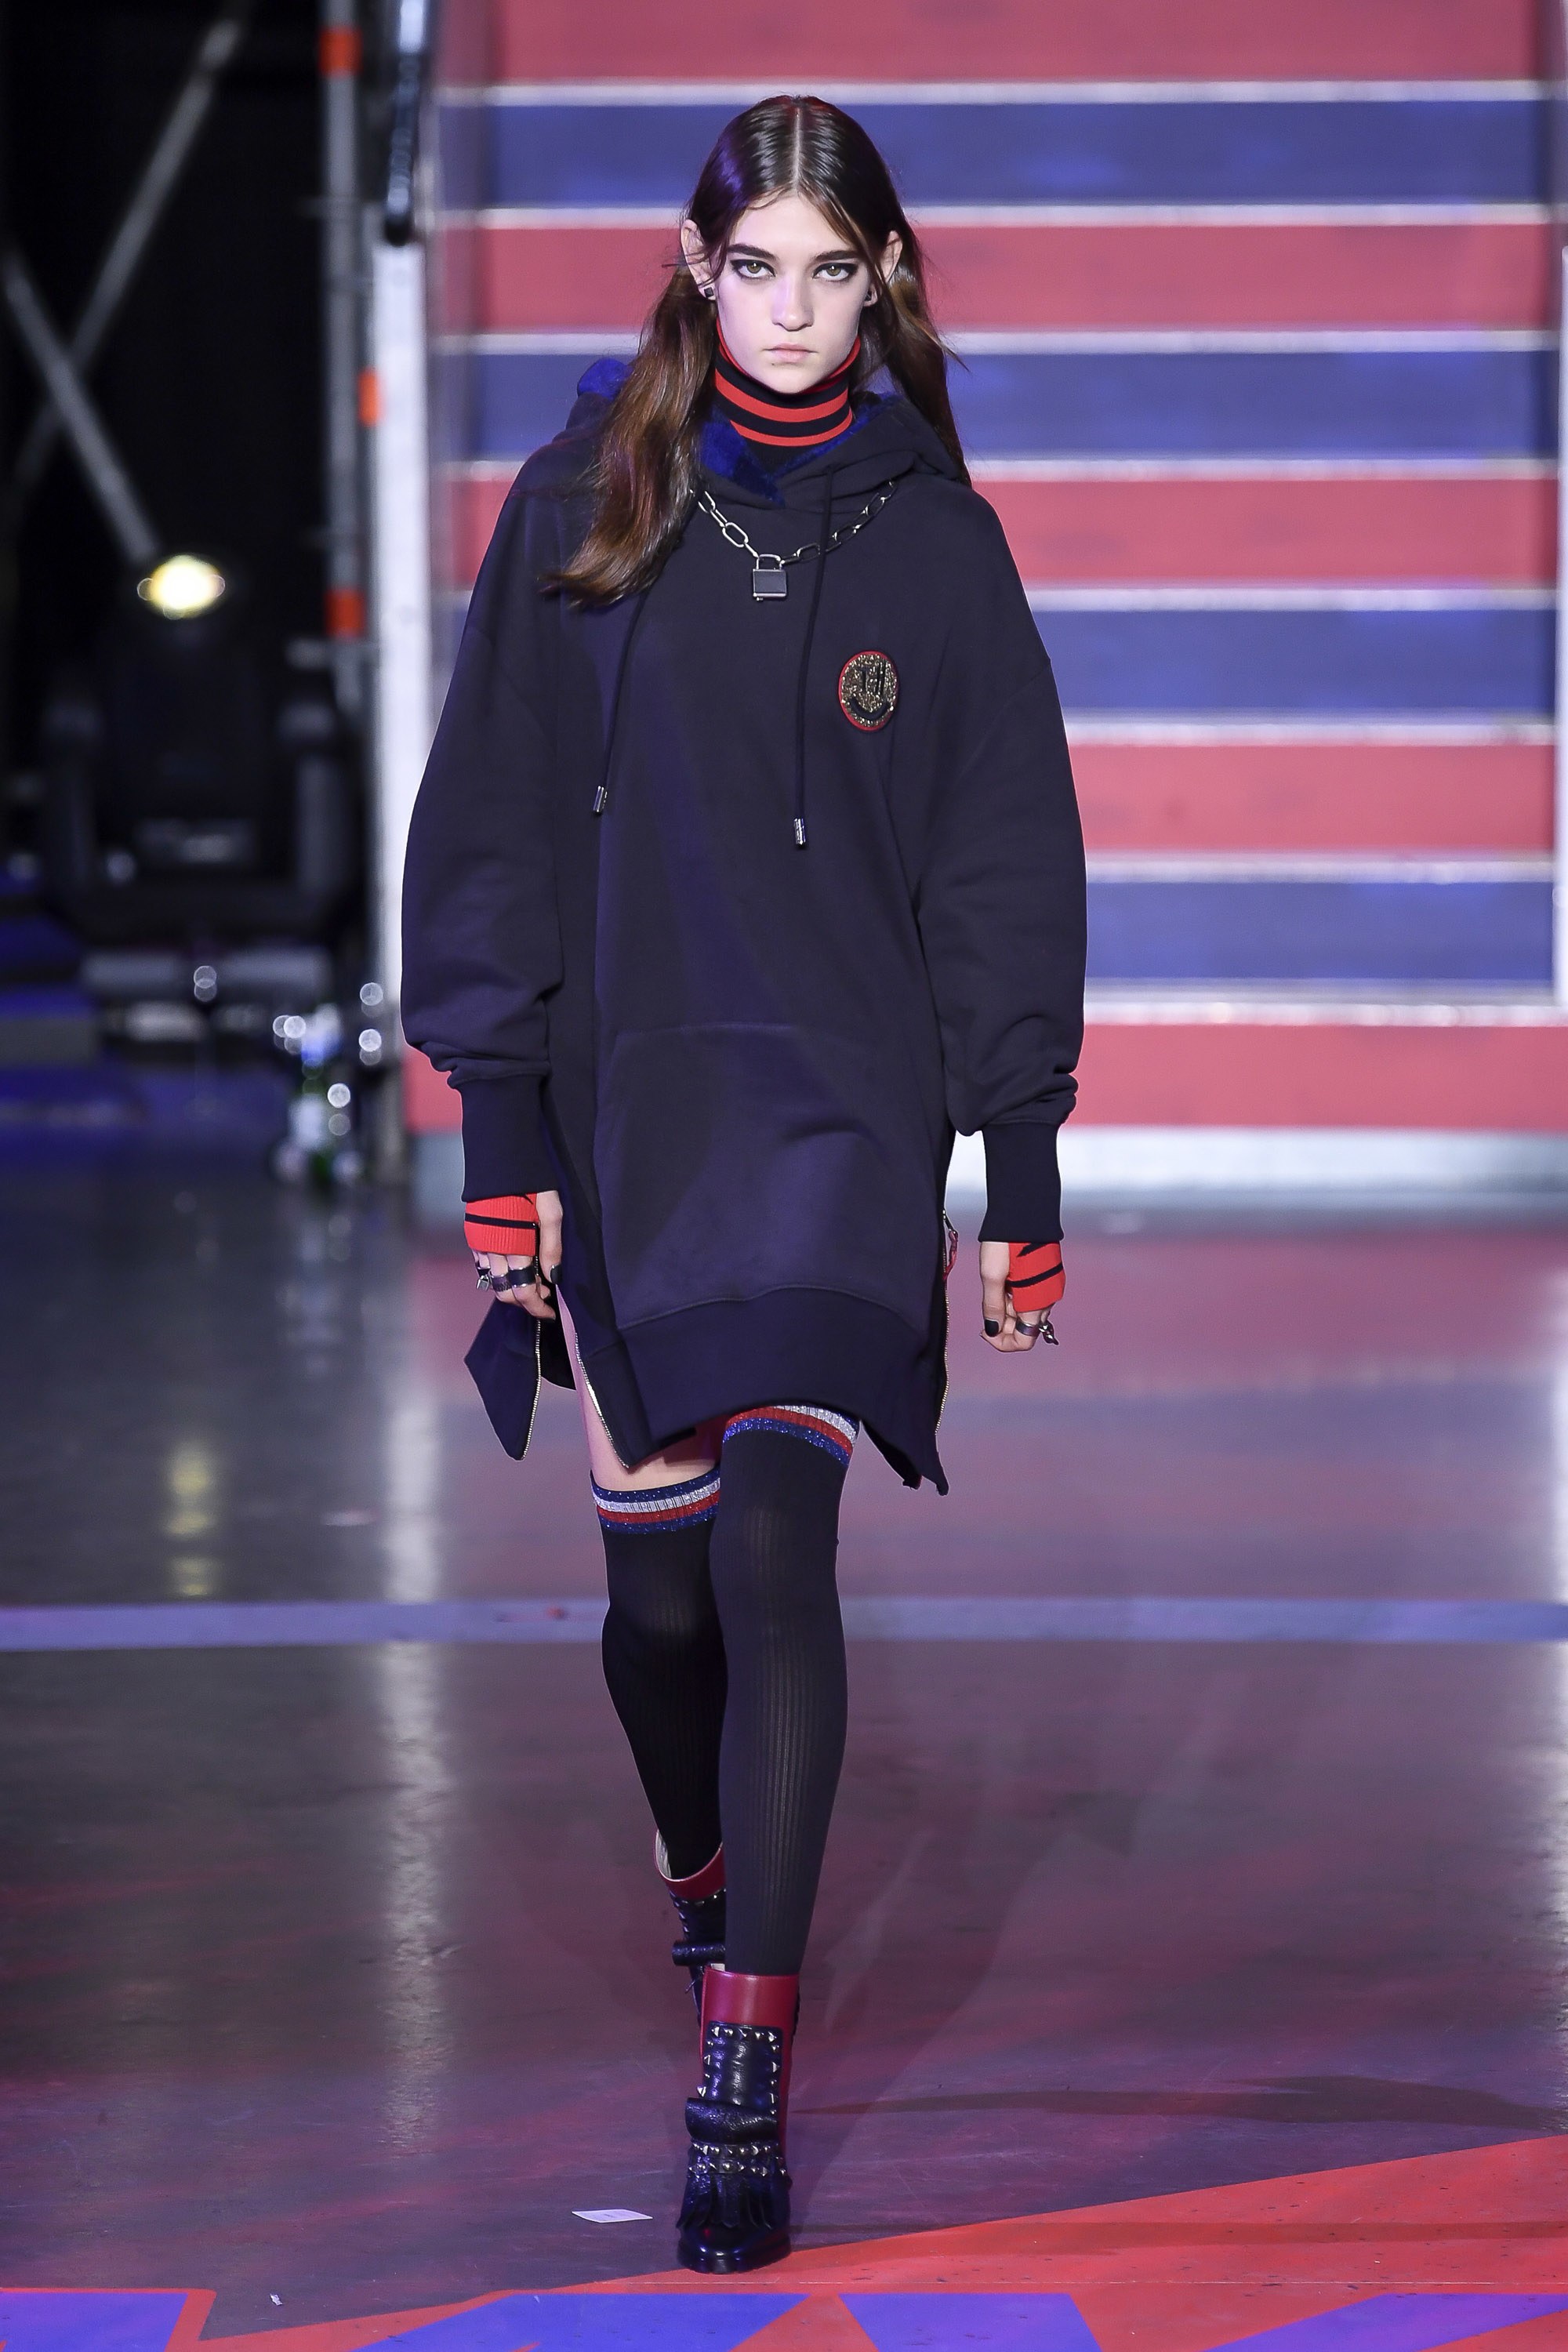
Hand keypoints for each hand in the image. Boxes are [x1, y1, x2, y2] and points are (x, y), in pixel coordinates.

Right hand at [482, 1187, 562, 1316]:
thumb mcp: (552, 1211)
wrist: (500, 1155)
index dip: (537, 1307)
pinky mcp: (474, 1234)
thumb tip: (553, 1278)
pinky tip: (514, 1263)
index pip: (523, 1292)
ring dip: (511, 1286)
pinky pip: (483, 1265)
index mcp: (513, 1245)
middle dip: (525, 1300)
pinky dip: (498, 1272)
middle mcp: (492, 1248)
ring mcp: (480, 1242)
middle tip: (544, 1293)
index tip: (550, 1312)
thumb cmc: (531, 1181)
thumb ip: (552, 1247)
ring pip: (493, 1280)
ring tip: (532, 1278)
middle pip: (505, 1292)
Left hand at [979, 1239, 1043, 1352]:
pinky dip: (1016, 1297)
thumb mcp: (991, 1276)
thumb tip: (992, 1330)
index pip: (1024, 1341)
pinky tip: (1006, 1279)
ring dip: (1009, 1309)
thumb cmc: (1007, 1242)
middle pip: (1024, 1328)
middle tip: (987, 1302)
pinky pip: (1031, 1297)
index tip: (985, 1330)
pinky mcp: (1047, 1277)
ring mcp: (1049, 1288)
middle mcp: (1048, 1300)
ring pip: (1026, 1312)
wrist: (1024, 1211)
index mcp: (1036, 1304)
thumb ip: (993, 1307)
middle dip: (1003, 1323)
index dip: (1002, 1342)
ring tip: (996, 1284)